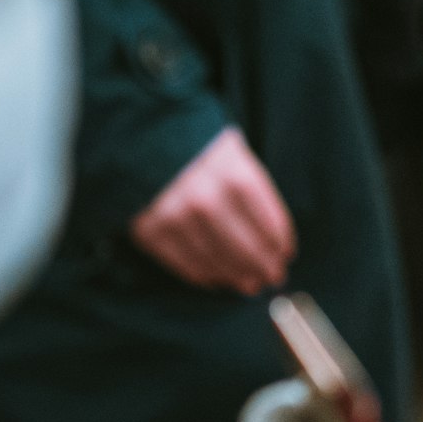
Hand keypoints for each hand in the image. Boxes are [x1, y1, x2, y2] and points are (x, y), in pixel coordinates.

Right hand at [131, 127, 295, 294]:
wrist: (135, 138)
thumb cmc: (195, 146)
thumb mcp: (229, 151)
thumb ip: (250, 187)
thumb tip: (273, 238)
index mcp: (230, 171)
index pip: (266, 216)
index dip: (278, 239)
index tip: (287, 253)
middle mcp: (203, 196)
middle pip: (243, 243)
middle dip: (262, 264)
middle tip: (273, 276)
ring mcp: (174, 216)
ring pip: (215, 258)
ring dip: (236, 275)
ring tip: (250, 283)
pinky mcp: (149, 231)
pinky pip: (183, 262)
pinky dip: (203, 274)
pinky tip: (218, 279)